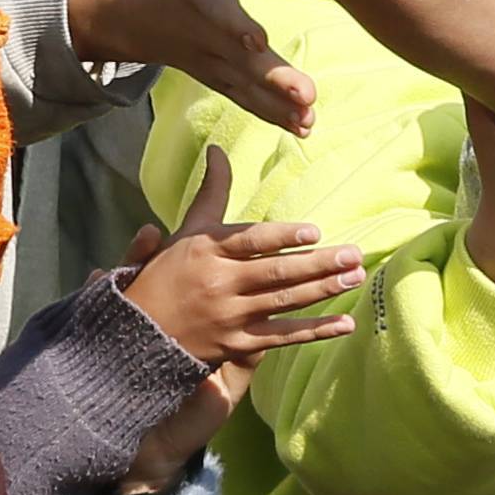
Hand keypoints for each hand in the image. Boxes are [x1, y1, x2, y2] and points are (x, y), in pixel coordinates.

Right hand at [67, 0, 315, 135]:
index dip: (237, 27)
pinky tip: (302, 127)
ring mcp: (210, 62)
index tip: (257, 41)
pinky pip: (244, 99)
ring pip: (246, 87)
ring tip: (310, 120)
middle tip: (308, 96)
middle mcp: (206, 34)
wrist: (126, 9)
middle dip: (275, 79)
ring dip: (279, 106)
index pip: (219, 12)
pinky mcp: (215, 78)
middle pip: (242, 61)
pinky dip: (271, 114)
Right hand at [118, 152, 365, 372]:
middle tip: (354, 254)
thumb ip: (211, 192)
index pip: (250, 241)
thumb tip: (218, 149)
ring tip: (355, 276)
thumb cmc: (168, 273)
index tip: (314, 233)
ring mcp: (229, 316)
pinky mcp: (237, 345)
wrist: (139, 333)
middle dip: (318, 264)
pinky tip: (345, 323)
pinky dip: (315, 331)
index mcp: (206, 250)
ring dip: (323, 289)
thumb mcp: (186, 231)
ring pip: (284, 302)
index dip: (282, 237)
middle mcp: (219, 282)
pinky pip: (282, 337)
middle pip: (275, 273)